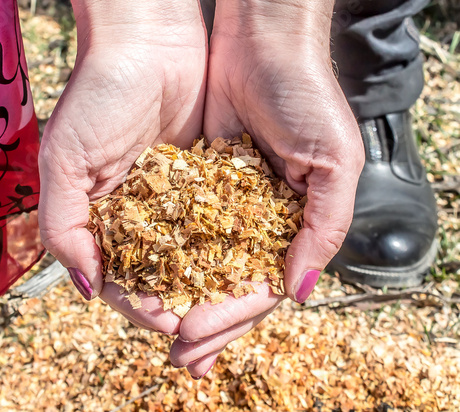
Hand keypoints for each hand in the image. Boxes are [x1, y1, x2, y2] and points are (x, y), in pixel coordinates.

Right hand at [38, 0, 206, 333]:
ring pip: (199, 259)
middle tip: (206, 338)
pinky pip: (226, 225)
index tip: (171, 325)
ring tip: (232, 311)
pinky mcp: (212, 181)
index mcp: (106, 221)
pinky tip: (251, 269)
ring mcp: (180, 201)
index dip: (145, 307)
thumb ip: (65, 227)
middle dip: (186, 309)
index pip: (126, 280)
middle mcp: (145, 217)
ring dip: (213, 288)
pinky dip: (236, 249)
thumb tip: (87, 288)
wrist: (149, 44)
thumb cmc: (99, 95)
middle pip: (166, 278)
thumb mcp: (65, 161)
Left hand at [171, 0, 363, 375]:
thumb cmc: (307, 98)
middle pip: (227, 285)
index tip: (192, 336)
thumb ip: (323, 227)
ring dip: (179, 297)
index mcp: (293, 226)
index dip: (230, 316)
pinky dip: (162, 253)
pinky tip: (144, 276)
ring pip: (200, 263)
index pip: (260, 287)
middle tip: (175, 359)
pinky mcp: (196, 181)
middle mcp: (257, 221)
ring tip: (152, 326)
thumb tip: (297, 291)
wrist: (265, 45)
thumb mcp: (335, 162)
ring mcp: (225, 204)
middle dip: (203, 322)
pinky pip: (177, 224)